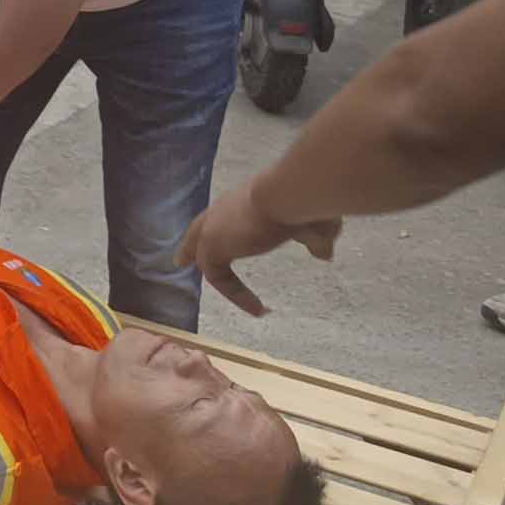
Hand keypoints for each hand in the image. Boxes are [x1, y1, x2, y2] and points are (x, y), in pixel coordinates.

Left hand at [175, 178, 341, 316]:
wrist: (289, 195)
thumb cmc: (302, 205)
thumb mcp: (313, 225)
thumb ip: (314, 240)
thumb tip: (323, 255)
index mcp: (242, 202)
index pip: (220, 216)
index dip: (212, 228)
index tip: (206, 238)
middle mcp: (223, 212)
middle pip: (198, 230)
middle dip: (190, 247)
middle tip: (181, 261)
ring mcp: (214, 228)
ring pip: (206, 257)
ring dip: (221, 280)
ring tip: (239, 301)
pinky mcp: (213, 246)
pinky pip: (218, 278)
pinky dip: (236, 294)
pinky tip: (258, 309)